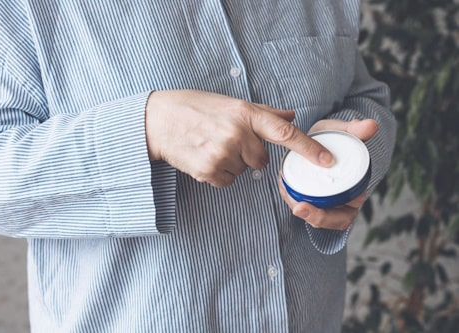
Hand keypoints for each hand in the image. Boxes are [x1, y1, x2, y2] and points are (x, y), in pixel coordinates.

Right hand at [145, 90, 333, 186]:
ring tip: (211, 146)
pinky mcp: (208, 170)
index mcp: (245, 113)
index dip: (309, 149)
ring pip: (243, 171)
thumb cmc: (195, 107)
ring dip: (231, 164)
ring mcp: (222, 153)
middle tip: (226, 140)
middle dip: (249, 154)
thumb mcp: (230, 103)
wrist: (158, 120)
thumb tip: (290, 116)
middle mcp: (236, 133)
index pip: (285, 134)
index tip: (327, 161)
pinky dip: (218, 173)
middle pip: (261, 160)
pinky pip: (226, 181)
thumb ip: (263, 113)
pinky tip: (204, 157)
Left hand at [278, 119, 378, 229]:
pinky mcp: (310, 193)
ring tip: (286, 191)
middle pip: (327, 220)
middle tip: (297, 207)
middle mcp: (340, 199)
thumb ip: (356, 130)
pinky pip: (301, 202)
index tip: (309, 208)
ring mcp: (325, 198)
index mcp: (354, 191)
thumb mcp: (343, 131)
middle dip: (312, 217)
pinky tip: (283, 185)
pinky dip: (291, 196)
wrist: (320, 135)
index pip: (344, 215)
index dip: (327, 217)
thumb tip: (371, 125)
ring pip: (311, 213)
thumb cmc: (335, 137)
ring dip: (297, 206)